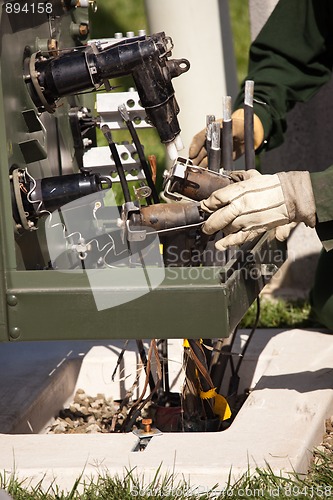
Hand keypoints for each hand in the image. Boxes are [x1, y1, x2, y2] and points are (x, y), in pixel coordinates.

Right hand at [189, 109, 264, 167]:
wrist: (247, 135)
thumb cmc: (240, 127)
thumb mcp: (236, 126)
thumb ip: (230, 129)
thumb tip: (223, 129)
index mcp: (211, 130)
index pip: (199, 138)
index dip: (195, 146)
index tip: (192, 154)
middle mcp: (209, 141)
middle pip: (199, 151)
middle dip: (194, 159)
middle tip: (191, 166)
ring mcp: (213, 151)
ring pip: (203, 160)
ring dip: (199, 166)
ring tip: (196, 172)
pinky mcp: (218, 160)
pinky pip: (211, 166)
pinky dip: (208, 170)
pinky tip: (205, 175)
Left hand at [201, 170, 315, 249]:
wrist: (290, 196)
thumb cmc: (272, 185)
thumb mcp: (253, 176)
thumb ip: (240, 177)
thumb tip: (230, 176)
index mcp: (239, 191)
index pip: (216, 198)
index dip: (207, 204)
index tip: (204, 207)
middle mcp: (241, 206)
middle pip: (218, 217)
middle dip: (209, 222)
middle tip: (205, 225)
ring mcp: (247, 219)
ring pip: (227, 228)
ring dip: (220, 230)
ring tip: (215, 230)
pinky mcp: (255, 228)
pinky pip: (238, 238)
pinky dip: (228, 242)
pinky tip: (220, 245)